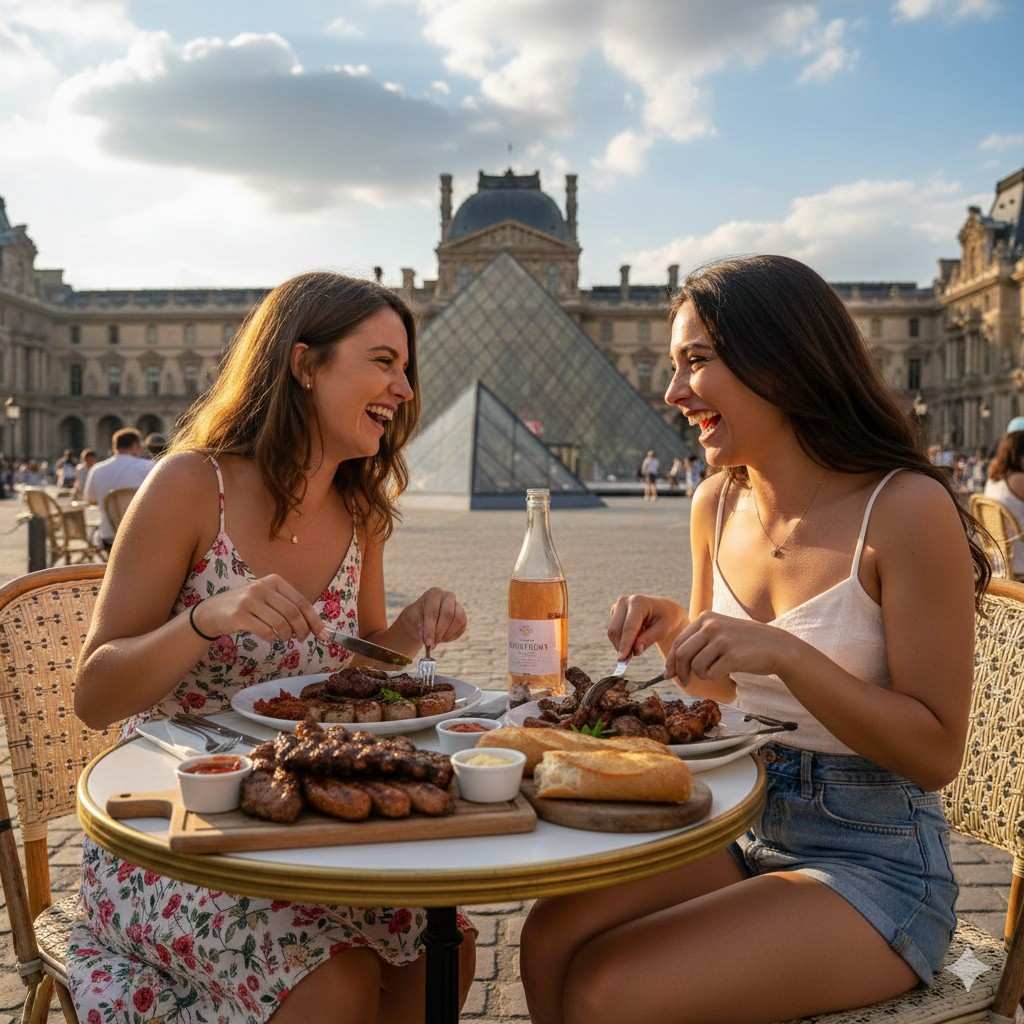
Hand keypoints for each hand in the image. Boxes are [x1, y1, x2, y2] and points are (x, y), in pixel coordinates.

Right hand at [191, 575, 326, 642]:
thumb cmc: (245, 606)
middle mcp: (262, 587)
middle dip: (303, 630)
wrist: (213, 611)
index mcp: (274, 581)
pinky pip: (265, 631)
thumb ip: (288, 607)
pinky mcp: (239, 615)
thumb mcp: (267, 598)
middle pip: (293, 613)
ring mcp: (250, 600)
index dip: (314, 620)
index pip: (301, 602)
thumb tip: (314, 626)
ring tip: (284, 638)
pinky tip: (270, 637)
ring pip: (281, 624)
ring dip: (286, 636)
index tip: (323, 634)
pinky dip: (272, 638)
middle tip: (302, 639)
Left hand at [397, 587, 466, 648]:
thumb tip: (429, 640)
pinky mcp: (463, 615)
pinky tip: (442, 638)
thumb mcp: (413, 620)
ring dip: (447, 634)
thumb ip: (420, 627)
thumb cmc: (417, 616)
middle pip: (448, 614)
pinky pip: (462, 626)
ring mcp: (457, 605)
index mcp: (434, 594)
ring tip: (437, 640)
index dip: (430, 628)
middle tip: (433, 644)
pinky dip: (452, 636)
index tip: (428, 643)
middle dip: (440, 631)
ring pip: (458, 620)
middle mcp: (448, 596)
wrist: (423, 617)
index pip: (433, 611)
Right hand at [607, 594, 686, 659]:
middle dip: (621, 646)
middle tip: (629, 659)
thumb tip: (635, 650)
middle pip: (616, 630)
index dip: (625, 644)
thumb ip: (648, 639)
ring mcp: (617, 605)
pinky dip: (622, 640)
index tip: (622, 659)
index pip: (629, 627)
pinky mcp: (614, 612)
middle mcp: (624, 601)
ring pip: (612, 632)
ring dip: (622, 644)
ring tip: (638, 647)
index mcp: (638, 602)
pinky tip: (635, 638)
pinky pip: (614, 632)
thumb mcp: (663, 630)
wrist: (664, 610)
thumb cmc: (666, 619)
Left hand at [664, 610, 797, 683]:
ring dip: (701, 675)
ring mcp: (722, 639)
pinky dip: (713, 677)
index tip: (669, 673)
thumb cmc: (746, 643)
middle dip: (680, 671)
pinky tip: (724, 672)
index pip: (678, 642)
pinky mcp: (732, 655)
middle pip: (682, 654)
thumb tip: (672, 667)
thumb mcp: (720, 631)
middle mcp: (711, 625)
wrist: (777, 647)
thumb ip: (697, 642)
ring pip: (695, 666)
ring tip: (714, 672)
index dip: (671, 661)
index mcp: (705, 618)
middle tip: (684, 682)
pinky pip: (710, 673)